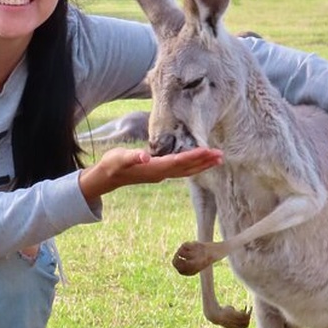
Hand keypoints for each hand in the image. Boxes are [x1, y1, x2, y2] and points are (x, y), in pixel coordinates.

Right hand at [78, 147, 222, 202]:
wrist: (107, 177)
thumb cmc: (112, 164)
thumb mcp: (119, 158)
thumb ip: (132, 157)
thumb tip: (144, 157)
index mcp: (154, 168)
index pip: (178, 162)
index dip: (193, 156)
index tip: (208, 151)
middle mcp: (161, 173)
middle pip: (187, 168)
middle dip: (204, 162)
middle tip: (221, 156)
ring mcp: (161, 175)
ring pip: (186, 171)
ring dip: (202, 165)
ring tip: (217, 160)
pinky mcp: (159, 173)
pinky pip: (181, 170)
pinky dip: (193, 166)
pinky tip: (199, 162)